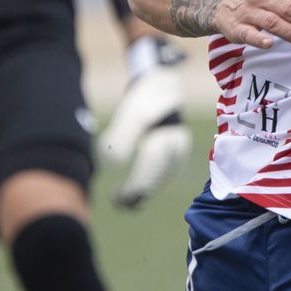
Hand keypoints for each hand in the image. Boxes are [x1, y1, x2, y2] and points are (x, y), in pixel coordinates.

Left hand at [100, 37, 192, 208]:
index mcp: (169, 139)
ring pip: (160, 179)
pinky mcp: (173, 156)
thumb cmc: (144, 99)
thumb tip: (113, 164)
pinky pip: (161, 175)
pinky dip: (147, 185)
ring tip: (123, 203)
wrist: (161, 86)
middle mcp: (177, 150)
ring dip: (142, 192)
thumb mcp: (131, 114)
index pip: (149, 170)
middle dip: (137, 193)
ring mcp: (177, 154)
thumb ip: (122, 136)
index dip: (134, 185)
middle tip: (118, 204)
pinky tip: (134, 194)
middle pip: (156, 177)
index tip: (118, 198)